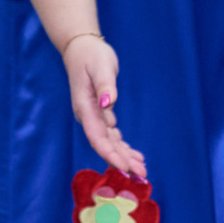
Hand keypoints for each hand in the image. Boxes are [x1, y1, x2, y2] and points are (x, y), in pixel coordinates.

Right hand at [63, 35, 146, 178]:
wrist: (81, 48)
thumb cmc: (91, 56)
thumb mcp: (100, 67)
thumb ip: (105, 85)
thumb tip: (108, 103)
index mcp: (86, 108)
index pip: (97, 137)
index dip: (110, 154)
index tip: (124, 167)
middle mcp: (88, 116)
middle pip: (105, 144)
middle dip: (122, 160)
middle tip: (141, 174)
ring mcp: (94, 116)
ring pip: (110, 142)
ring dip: (125, 156)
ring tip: (142, 169)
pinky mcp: (101, 113)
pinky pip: (112, 135)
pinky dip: (123, 146)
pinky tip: (135, 156)